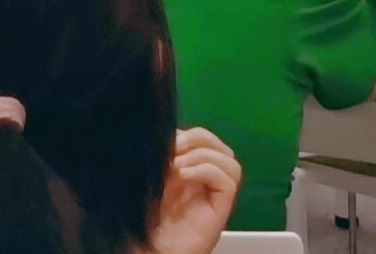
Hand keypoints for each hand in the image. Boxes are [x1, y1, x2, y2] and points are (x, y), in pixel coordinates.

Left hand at [148, 129, 240, 253]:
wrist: (149, 247)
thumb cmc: (146, 215)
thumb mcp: (153, 177)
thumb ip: (164, 156)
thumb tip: (171, 133)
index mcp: (191, 170)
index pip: (203, 139)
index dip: (188, 133)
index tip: (166, 138)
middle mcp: (207, 182)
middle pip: (219, 146)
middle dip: (197, 138)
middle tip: (174, 147)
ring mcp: (215, 196)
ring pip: (229, 161)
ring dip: (202, 154)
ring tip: (178, 165)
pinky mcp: (221, 210)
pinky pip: (228, 181)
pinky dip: (206, 170)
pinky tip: (184, 175)